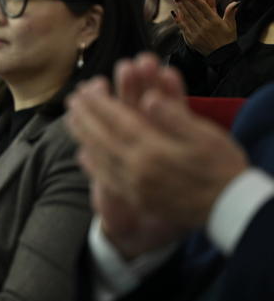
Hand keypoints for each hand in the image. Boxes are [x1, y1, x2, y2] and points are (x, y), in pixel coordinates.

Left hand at [66, 68, 247, 243]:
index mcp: (154, 151)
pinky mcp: (138, 199)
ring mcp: (135, 186)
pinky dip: (92, 165)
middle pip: (102, 138)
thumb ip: (174, 117)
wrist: (230, 210)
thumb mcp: (205, 136)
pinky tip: (82, 154)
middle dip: (85, 117)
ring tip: (70, 120)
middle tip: (71, 100)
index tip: (84, 90)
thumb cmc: (222, 168)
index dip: (99, 104)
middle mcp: (138, 170)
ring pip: (100, 158)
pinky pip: (107, 180)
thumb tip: (148, 99)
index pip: (118, 121)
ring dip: (83, 137)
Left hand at [172, 0, 237, 55]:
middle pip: (193, 11)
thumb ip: (231, 13)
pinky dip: (178, 20)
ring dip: (180, 7)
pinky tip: (174, 13)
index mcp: (215, 21)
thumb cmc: (228, 39)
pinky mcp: (191, 40)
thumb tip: (236, 2)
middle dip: (185, 0)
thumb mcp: (231, 26)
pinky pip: (183, 28)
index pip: (203, 7)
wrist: (222, 56)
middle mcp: (205, 27)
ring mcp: (197, 33)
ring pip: (187, 18)